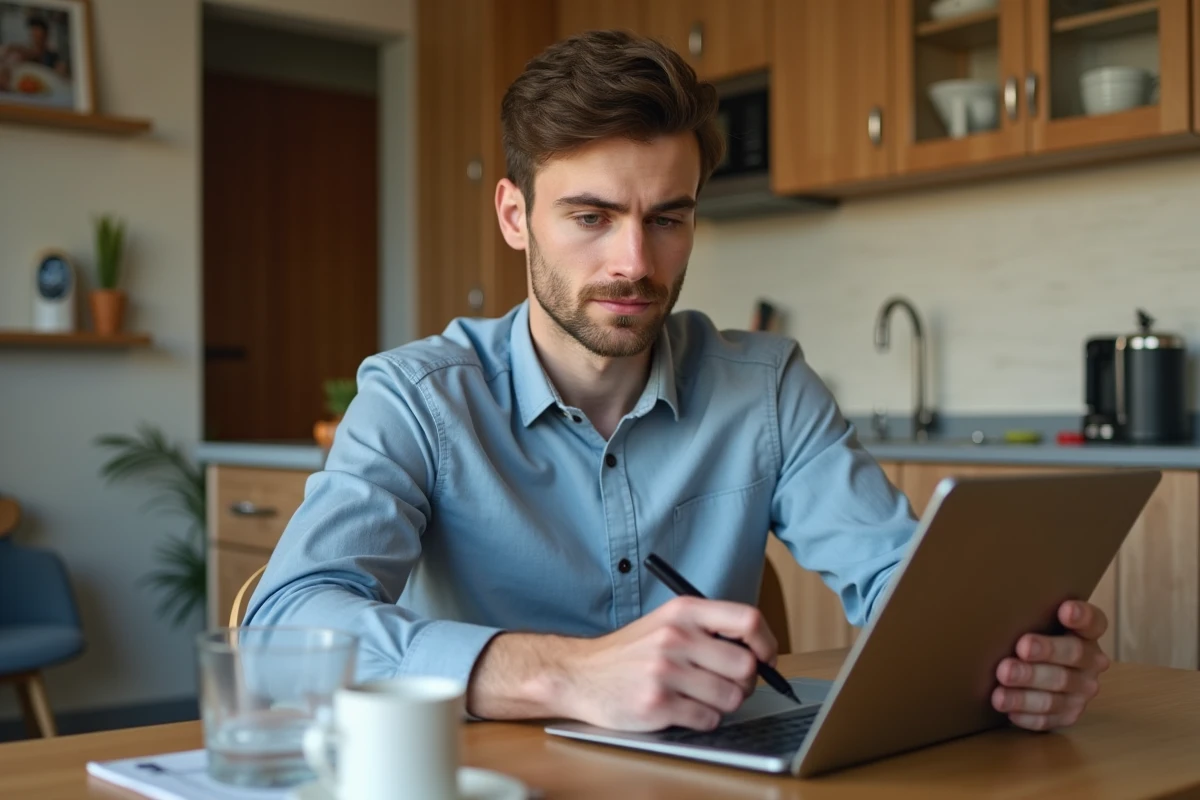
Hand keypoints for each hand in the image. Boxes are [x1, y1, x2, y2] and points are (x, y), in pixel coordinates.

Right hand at [560, 596, 777, 731]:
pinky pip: (708, 719)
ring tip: (700, 697)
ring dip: (723, 704)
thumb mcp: (667, 622)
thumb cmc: (631, 652)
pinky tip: (683, 709)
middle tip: (729, 684)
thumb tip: (759, 652)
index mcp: (683, 612)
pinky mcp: (657, 704)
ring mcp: (665, 672)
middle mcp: (675, 637)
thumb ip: (709, 629)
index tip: (767, 659)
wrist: (580, 674)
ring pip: (732, 697)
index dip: (767, 643)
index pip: (747, 620)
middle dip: (745, 682)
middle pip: (746, 666)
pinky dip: (703, 719)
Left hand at [992, 599, 1109, 730]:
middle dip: (1047, 651)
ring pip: (1056, 692)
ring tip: (1000, 691)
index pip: (1093, 622)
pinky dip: (1026, 714)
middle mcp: (1091, 662)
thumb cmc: (1030, 638)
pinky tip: (1007, 710)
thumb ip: (1028, 616)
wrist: (1033, 674)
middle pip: (1073, 655)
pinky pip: (1047, 718)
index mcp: (1086, 634)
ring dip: (1026, 693)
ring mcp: (1081, 692)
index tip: (1065, 610)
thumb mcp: (1033, 623)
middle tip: (1022, 648)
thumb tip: (993, 606)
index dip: (1082, 616)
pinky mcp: (1067, 715)